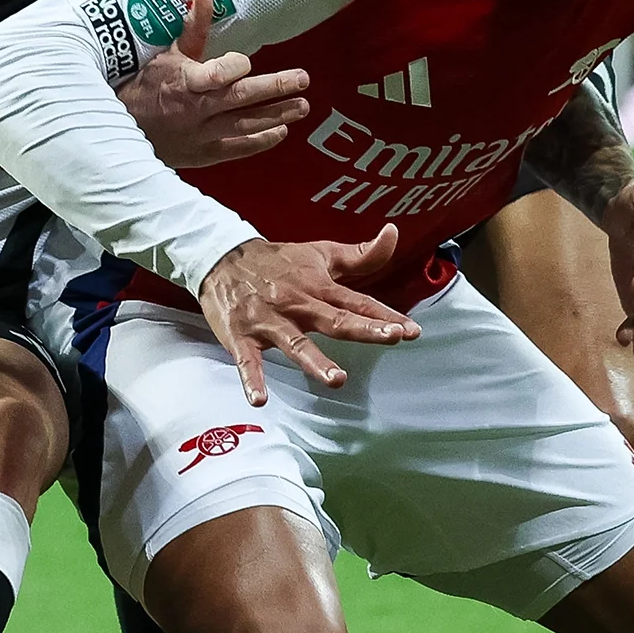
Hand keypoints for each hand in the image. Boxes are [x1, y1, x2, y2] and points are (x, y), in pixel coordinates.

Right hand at [118, 0, 309, 167]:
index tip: (247, 61)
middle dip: (273, 88)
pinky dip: (260, 141)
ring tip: (302, 106)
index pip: (215, 74)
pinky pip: (237, 149)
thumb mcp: (169, 53)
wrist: (125, 128)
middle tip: (303, 79)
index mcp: (184, 81)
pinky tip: (282, 131)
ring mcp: (200, 134)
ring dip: (275, 115)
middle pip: (239, 99)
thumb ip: (194, 25)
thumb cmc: (148, 85)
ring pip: (244, 125)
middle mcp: (195, 109)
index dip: (233, 67)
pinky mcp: (204, 153)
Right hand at [198, 228, 420, 407]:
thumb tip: (394, 233)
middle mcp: (296, 303)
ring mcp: (268, 321)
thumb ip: (361, 254)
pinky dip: (251, 380)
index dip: (384, 315)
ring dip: (315, 361)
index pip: (357, 302)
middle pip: (333, 319)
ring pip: (295, 343)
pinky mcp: (241, 336)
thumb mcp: (320, 253)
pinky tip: (260, 399)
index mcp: (318, 286)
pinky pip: (247, 361)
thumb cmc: (278, 261)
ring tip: (337, 379)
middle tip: (391, 338)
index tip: (412, 331)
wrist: (222, 257)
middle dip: (363, 330)